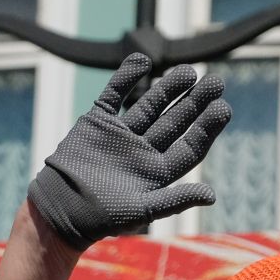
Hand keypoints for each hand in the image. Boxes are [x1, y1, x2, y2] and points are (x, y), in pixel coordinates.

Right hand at [27, 54, 230, 248]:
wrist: (56, 209)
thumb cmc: (100, 217)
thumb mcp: (141, 210)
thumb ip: (175, 200)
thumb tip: (212, 196)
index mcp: (157, 172)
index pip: (190, 145)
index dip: (207, 127)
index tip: (223, 108)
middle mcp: (143, 151)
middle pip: (176, 121)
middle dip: (195, 102)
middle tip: (216, 82)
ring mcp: (121, 135)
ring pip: (150, 105)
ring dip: (169, 87)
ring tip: (188, 71)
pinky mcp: (97, 122)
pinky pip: (114, 94)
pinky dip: (126, 77)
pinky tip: (142, 61)